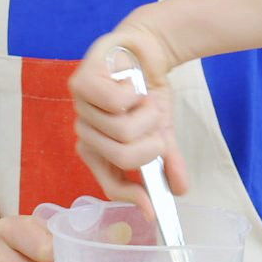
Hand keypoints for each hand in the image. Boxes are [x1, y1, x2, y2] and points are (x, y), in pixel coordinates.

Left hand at [67, 18, 189, 215]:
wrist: (146, 50)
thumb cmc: (148, 94)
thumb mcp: (162, 130)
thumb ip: (168, 160)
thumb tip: (181, 190)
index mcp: (102, 152)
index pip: (111, 184)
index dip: (132, 198)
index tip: (154, 211)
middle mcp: (88, 134)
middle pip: (124, 157)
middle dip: (152, 143)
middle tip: (158, 126)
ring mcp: (80, 109)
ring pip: (122, 129)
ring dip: (147, 113)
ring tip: (146, 100)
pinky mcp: (81, 83)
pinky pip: (114, 101)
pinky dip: (134, 93)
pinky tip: (133, 84)